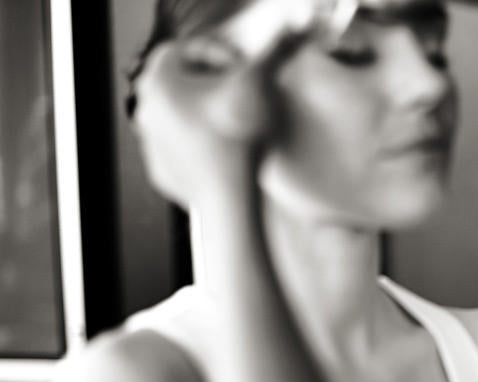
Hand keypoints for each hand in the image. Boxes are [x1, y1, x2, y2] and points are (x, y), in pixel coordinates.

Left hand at [133, 32, 299, 211]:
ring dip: (208, 115)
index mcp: (158, 82)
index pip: (185, 49)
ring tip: (238, 122)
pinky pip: (184, 150)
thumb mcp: (257, 83)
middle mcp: (147, 112)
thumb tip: (283, 40)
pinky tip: (228, 148)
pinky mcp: (166, 173)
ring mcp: (153, 146)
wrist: (230, 199)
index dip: (218, 52)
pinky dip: (204, 146)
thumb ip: (271, 53)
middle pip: (182, 83)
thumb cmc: (234, 143)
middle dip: (213, 84)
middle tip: (241, 92)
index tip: (241, 67)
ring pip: (181, 117)